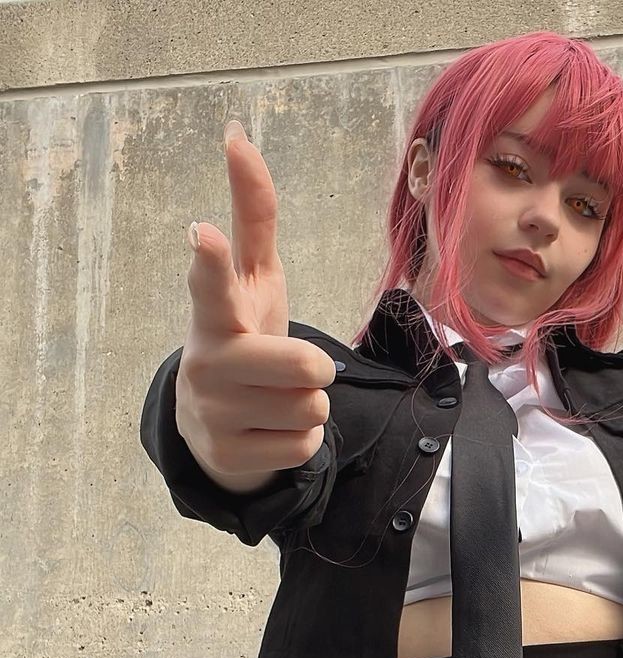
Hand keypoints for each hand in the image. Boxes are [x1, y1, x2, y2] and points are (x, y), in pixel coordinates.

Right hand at [175, 121, 337, 477]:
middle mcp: (207, 362)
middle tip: (292, 368)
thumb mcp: (253, 278)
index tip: (201, 233)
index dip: (211, 257)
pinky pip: (305, 447)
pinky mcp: (229, 457)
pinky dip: (300, 440)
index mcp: (213, 313)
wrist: (212, 425)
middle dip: (316, 368)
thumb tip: (237, 131)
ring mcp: (214, 413)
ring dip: (309, 406)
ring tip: (276, 401)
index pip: (211, 280)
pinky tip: (270, 432)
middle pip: (308, 366)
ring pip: (313, 409)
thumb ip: (253, 213)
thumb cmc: (243, 335)